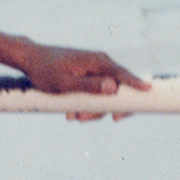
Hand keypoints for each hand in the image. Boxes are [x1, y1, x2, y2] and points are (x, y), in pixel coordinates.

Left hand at [15, 42, 145, 120]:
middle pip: (118, 89)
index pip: (122, 74)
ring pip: (106, 94)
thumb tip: (112, 87)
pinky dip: (89, 104)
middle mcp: (100, 63)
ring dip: (93, 109)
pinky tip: (73, 112)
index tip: (149, 91)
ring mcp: (96, 69)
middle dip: (105, 109)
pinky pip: (98, 92)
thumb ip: (88, 86)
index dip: (136, 84)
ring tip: (72, 116)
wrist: (31, 60)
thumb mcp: (64, 83)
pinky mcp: (90, 75)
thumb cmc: (45, 71)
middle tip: (83, 119)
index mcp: (97, 61)